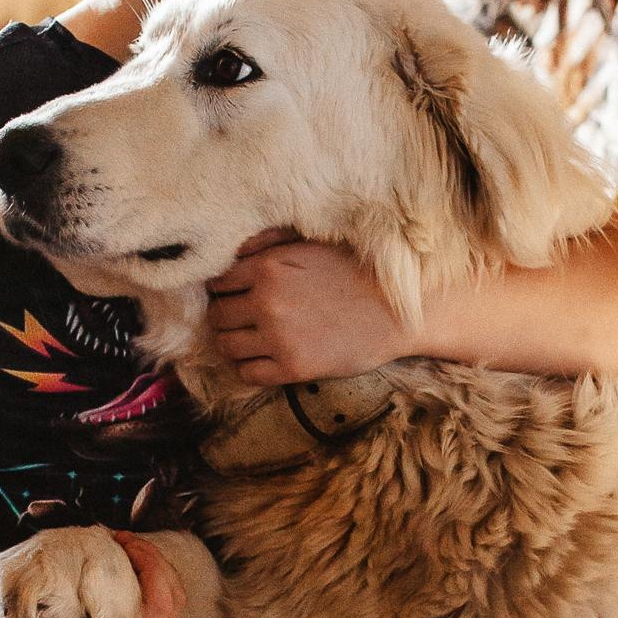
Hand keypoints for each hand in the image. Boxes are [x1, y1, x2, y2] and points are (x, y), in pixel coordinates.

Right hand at [30, 527, 187, 617]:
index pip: (159, 607)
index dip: (152, 568)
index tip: (124, 541)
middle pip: (173, 601)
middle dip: (156, 561)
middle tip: (126, 538)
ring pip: (175, 600)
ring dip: (157, 566)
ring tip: (128, 544)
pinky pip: (167, 601)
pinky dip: (156, 575)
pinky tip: (132, 559)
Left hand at [207, 231, 404, 385]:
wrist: (400, 312)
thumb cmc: (359, 273)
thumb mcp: (312, 244)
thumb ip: (269, 244)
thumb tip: (235, 250)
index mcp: (268, 267)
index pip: (217, 282)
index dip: (222, 289)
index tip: (233, 295)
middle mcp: (266, 302)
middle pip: (217, 316)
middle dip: (225, 317)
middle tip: (239, 320)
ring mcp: (278, 338)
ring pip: (226, 346)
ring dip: (233, 343)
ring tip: (249, 340)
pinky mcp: (293, 368)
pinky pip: (247, 373)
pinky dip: (248, 367)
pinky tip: (262, 359)